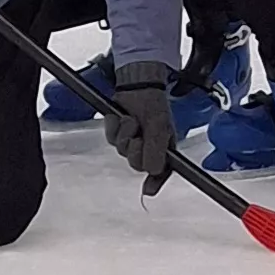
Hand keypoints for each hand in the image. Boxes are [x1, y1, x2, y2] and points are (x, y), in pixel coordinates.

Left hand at [107, 60, 173, 188]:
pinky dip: (114, 128)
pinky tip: (120, 118)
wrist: (138, 85)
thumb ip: (157, 150)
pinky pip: (112, 139)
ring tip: (131, 120)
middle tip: (138, 137)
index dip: (155, 182)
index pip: (161, 171)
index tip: (149, 189)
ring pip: (123, 151)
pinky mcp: (117, 134)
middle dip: (135, 150)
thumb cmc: (155, 104)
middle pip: (137, 164)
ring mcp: (132, 141)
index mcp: (163, 148)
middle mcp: (147, 148)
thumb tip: (154, 172)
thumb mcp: (160, 126)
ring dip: (125, 135)